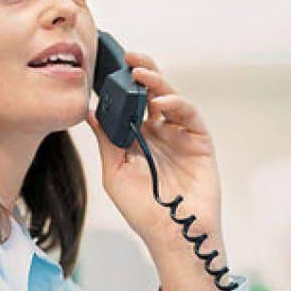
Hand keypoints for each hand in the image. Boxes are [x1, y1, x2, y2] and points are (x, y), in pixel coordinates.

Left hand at [86, 52, 222, 263]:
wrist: (173, 235)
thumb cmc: (143, 210)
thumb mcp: (115, 172)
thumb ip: (107, 140)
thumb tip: (90, 111)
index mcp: (137, 138)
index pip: (130, 103)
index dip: (121, 85)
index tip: (106, 67)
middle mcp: (159, 132)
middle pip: (151, 94)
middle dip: (141, 71)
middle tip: (128, 56)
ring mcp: (180, 135)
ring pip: (170, 98)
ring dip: (157, 82)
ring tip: (140, 72)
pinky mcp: (199, 141)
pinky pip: (189, 115)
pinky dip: (177, 104)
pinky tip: (161, 101)